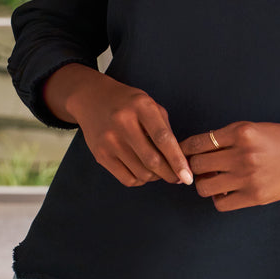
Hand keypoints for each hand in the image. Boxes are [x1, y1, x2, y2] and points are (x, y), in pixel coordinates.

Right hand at [45, 64, 192, 188]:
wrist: (91, 98)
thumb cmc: (127, 102)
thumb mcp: (149, 104)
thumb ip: (165, 128)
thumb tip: (179, 159)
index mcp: (141, 106)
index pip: (163, 138)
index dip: (177, 160)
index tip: (188, 176)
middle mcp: (123, 123)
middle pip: (152, 160)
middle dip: (169, 174)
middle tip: (178, 177)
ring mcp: (109, 141)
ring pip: (141, 173)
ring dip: (155, 177)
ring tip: (159, 170)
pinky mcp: (100, 155)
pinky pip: (126, 178)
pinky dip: (140, 180)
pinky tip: (143, 171)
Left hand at [178, 122, 279, 211]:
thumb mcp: (253, 129)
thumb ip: (227, 139)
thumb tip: (196, 153)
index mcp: (241, 132)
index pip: (198, 142)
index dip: (185, 149)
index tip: (183, 153)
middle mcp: (243, 154)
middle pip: (197, 164)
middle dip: (194, 166)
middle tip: (200, 168)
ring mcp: (249, 177)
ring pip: (204, 186)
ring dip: (204, 183)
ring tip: (213, 180)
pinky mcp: (255, 196)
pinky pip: (221, 203)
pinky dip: (219, 198)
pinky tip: (227, 192)